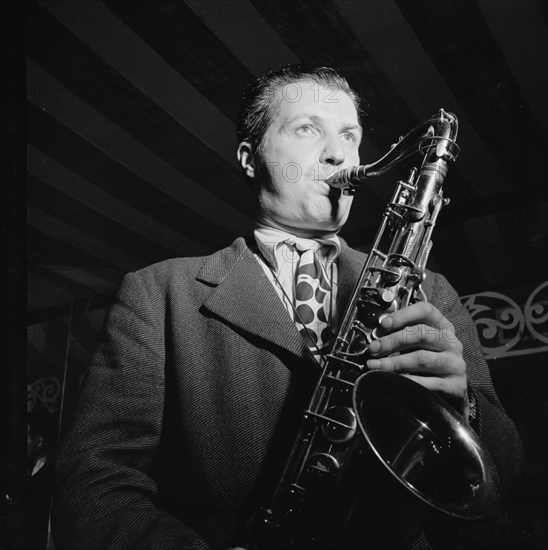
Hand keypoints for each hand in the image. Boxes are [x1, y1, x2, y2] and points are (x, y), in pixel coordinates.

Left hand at [366, 301, 469, 418]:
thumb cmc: (428, 365)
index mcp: (443, 328)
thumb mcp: (418, 345)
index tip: (383, 324)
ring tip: (376, 365)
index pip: (426, 311)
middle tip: (374, 348)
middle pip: (421, 333)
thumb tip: (377, 336)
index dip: (403, 315)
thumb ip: (402, 336)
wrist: (449, 393)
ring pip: (421, 358)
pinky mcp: (454, 385)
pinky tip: (391, 380)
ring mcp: (454, 364)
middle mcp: (451, 343)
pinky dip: (405, 381)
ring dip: (393, 362)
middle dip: (392, 341)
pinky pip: (426, 382)